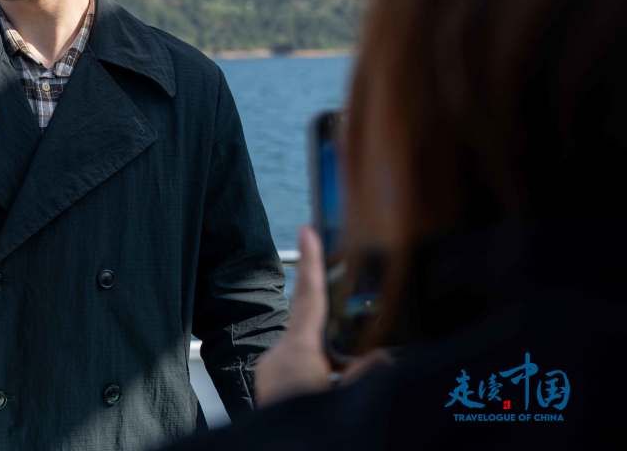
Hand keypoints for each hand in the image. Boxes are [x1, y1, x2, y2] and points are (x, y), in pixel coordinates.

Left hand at [255, 226, 391, 405]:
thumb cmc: (308, 431)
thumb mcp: (349, 402)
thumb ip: (370, 373)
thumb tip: (386, 357)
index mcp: (295, 353)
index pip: (310, 299)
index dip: (314, 262)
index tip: (308, 229)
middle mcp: (278, 359)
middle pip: (317, 332)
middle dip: (343, 335)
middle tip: (361, 357)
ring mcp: (272, 377)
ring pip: (314, 358)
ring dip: (338, 368)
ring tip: (349, 388)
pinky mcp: (273, 394)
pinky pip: (306, 376)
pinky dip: (327, 381)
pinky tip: (340, 394)